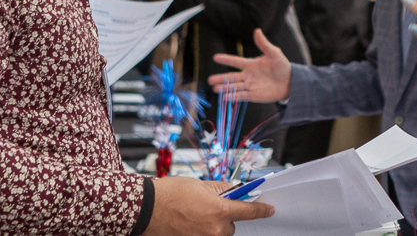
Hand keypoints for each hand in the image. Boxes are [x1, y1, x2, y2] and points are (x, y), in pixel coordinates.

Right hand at [142, 177, 273, 235]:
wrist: (147, 208)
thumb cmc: (172, 193)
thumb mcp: (202, 184)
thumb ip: (223, 189)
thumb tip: (237, 191)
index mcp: (220, 211)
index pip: (250, 212)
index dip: (262, 210)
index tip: (269, 209)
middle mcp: (215, 230)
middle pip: (232, 225)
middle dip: (225, 216)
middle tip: (209, 206)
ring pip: (219, 233)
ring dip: (213, 225)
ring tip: (195, 214)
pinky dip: (201, 230)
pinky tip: (190, 221)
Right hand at [208, 29, 291, 101]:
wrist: (290, 82)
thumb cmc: (282, 66)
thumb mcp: (274, 53)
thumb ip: (264, 44)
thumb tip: (257, 31)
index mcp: (250, 64)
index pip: (235, 61)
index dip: (226, 59)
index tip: (215, 57)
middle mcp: (247, 75)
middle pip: (231, 77)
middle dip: (220, 78)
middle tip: (209, 80)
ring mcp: (249, 86)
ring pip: (234, 87)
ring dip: (224, 88)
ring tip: (215, 89)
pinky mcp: (253, 95)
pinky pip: (241, 96)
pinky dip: (233, 96)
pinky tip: (225, 97)